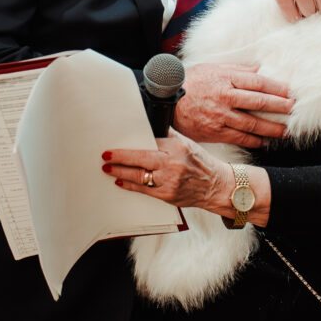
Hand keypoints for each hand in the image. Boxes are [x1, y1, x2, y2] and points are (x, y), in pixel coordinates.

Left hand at [101, 133, 234, 211]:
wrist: (215, 186)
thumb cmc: (200, 163)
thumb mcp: (187, 143)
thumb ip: (168, 136)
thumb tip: (150, 125)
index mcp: (177, 147)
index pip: (148, 143)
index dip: (130, 145)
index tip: (115, 146)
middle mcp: (173, 164)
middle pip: (140, 159)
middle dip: (120, 158)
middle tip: (105, 156)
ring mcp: (170, 181)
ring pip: (139, 176)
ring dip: (120, 172)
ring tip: (108, 169)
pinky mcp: (167, 195)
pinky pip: (144, 190)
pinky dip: (130, 185)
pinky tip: (120, 181)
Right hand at [174, 63, 292, 147]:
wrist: (167, 102)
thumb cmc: (190, 82)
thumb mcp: (213, 68)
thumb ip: (237, 70)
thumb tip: (260, 70)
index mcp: (226, 78)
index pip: (259, 82)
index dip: (278, 88)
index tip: (291, 92)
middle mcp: (225, 96)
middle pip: (260, 102)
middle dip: (281, 107)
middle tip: (295, 110)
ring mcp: (220, 115)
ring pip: (252, 123)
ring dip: (272, 127)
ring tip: (285, 130)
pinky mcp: (215, 131)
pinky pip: (239, 137)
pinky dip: (254, 140)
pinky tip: (264, 141)